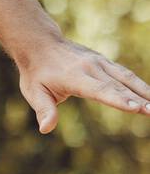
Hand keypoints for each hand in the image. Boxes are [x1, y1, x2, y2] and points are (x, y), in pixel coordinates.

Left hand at [18, 36, 149, 132]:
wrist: (40, 43)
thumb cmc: (36, 72)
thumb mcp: (34, 92)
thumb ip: (44, 110)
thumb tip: (45, 129)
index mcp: (74, 77)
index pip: (100, 90)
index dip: (119, 100)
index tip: (137, 108)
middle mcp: (90, 68)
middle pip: (118, 86)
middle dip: (140, 100)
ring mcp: (99, 62)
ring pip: (126, 78)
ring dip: (145, 92)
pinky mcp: (104, 61)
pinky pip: (125, 73)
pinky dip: (140, 84)